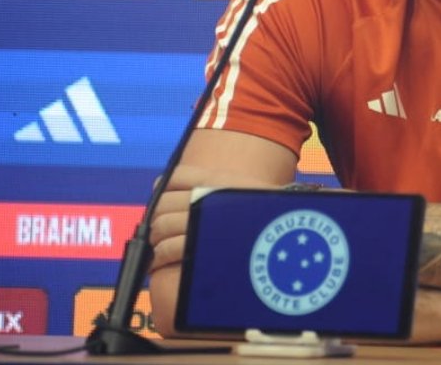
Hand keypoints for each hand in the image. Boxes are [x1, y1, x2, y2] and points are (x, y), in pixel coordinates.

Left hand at [148, 164, 277, 271]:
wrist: (285, 235)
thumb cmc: (268, 217)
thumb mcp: (243, 191)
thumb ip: (215, 186)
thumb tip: (179, 190)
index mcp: (214, 179)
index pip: (174, 178)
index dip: (163, 192)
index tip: (165, 206)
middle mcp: (205, 196)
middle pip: (163, 204)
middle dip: (156, 221)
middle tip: (158, 235)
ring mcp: (200, 219)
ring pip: (161, 226)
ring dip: (155, 240)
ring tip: (158, 252)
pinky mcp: (197, 242)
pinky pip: (169, 247)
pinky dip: (159, 256)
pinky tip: (159, 263)